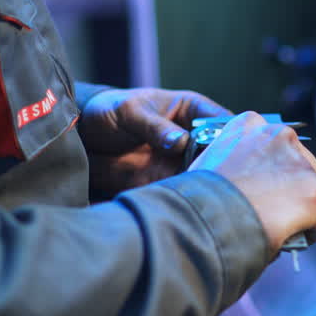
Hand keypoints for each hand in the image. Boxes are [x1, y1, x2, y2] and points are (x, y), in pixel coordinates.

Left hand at [79, 87, 229, 196]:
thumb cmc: (108, 111)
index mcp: (191, 111)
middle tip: (220, 177)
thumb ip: (154, 126)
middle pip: (221, 153)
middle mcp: (193, 137)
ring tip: (204, 192)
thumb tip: (180, 142)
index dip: (233, 135)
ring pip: (206, 175)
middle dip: (224, 165)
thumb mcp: (129, 111)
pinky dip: (187, 199)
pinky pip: (184, 192)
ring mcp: (182, 162)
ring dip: (206, 184)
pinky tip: (186, 203)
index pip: (223, 121)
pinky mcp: (167, 182)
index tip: (231, 150)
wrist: (81, 138)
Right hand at [190, 112, 315, 255]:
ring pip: (315, 192)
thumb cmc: (196, 199)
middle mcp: (279, 135)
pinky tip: (291, 240)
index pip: (275, 144)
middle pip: (301, 165)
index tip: (263, 188)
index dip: (271, 170)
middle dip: (293, 189)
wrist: (202, 219)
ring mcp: (300, 164)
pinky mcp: (313, 194)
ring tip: (286, 228)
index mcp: (251, 124)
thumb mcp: (209, 164)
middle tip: (278, 212)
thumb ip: (234, 163)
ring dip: (304, 209)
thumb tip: (249, 186)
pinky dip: (309, 232)